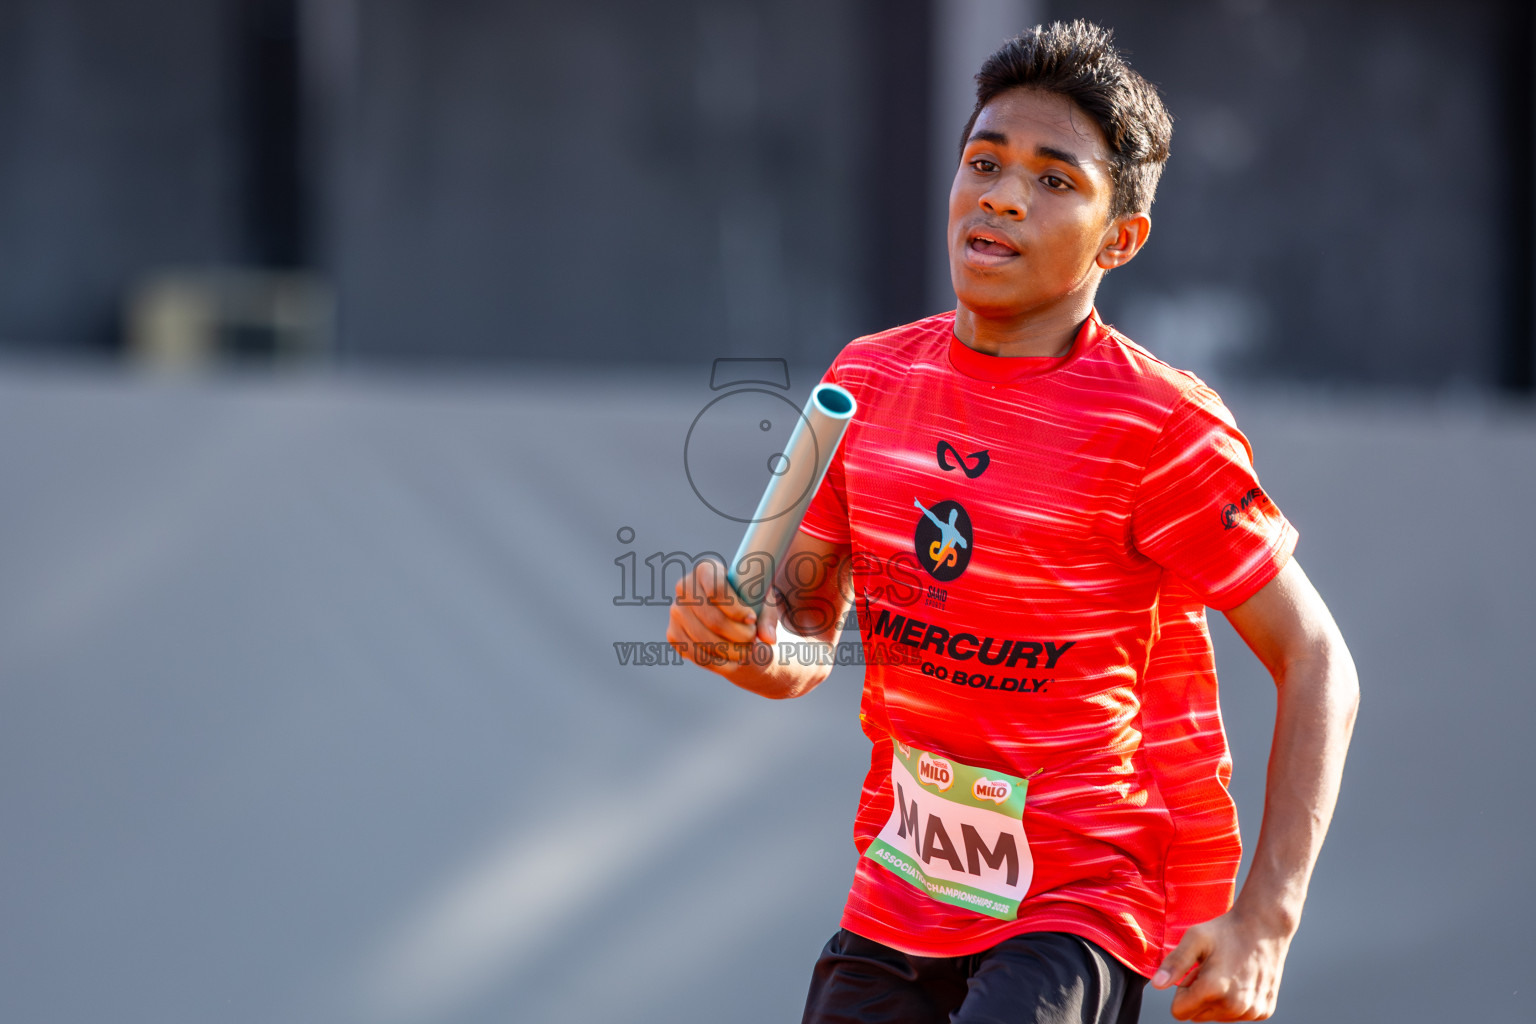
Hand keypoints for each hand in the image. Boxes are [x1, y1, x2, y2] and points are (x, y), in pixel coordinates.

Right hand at [665, 557, 778, 680]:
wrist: (729, 619)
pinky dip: (717, 662)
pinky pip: (695, 653)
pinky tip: (733, 662)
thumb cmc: (748, 604)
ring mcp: (676, 612)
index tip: (752, 619)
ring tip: (747, 652)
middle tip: (752, 639)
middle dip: (736, 633)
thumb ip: (768, 618)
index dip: (735, 608)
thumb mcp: (762, 604)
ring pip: (703, 638)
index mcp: (706, 569)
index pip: (716, 589)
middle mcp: (684, 587)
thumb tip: (769, 637)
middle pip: (711, 617)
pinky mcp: (673, 634)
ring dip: (729, 650)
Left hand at [1150, 909, 1292, 1020]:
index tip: (1194, 972)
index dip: (1182, 991)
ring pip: (1216, 1017)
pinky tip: (1240, 978)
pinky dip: (1234, 1001)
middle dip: (1198, 995)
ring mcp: (1252, 1011)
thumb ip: (1174, 963)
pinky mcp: (1264, 1011)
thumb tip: (1157, 985)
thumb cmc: (1226, 930)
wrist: (1264, 927)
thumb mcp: (1195, 938)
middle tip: (1210, 970)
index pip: (1179, 1012)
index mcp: (1214, 989)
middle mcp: (1234, 1006)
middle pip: (1197, 1016)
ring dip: (1216, 999)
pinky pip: (1236, 1016)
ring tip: (1226, 972)